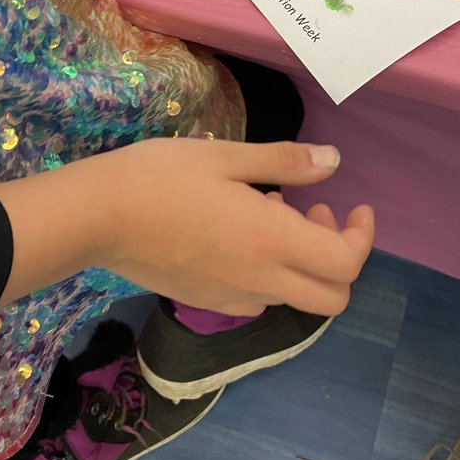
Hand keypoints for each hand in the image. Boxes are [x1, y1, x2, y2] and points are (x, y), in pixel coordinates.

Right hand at [85, 138, 375, 315]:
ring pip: (294, 297)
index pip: (346, 264)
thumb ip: (286, 163)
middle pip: (332, 298)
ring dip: (301, 261)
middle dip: (339, 258)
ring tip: (267, 211)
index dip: (361, 237)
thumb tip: (334, 162)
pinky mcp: (207, 302)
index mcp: (272, 241)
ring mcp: (232, 297)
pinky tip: (238, 235)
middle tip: (313, 212)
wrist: (98, 217)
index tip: (351, 206)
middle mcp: (260, 280)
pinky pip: (259, 298)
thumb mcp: (227, 157)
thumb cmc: (161, 175)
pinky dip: (269, 272)